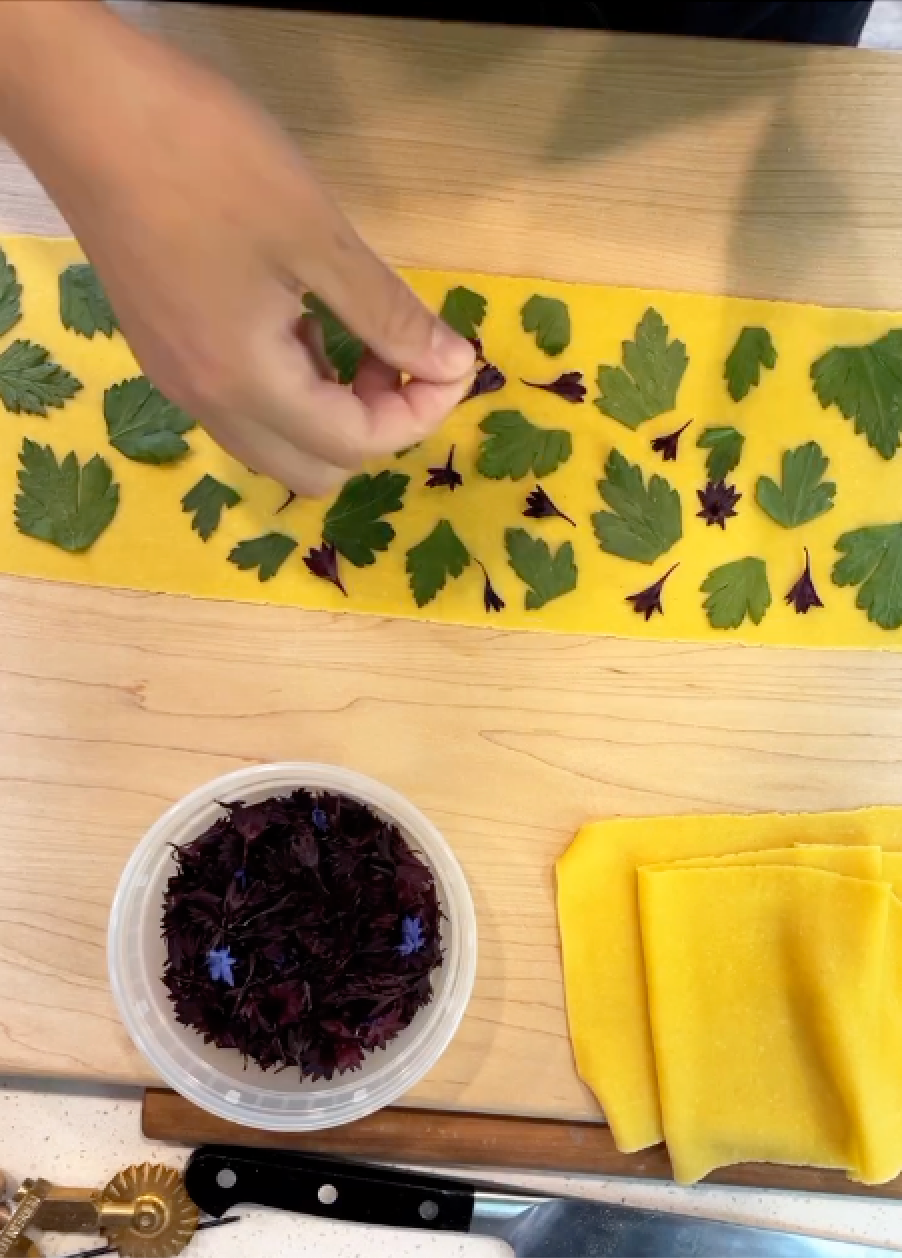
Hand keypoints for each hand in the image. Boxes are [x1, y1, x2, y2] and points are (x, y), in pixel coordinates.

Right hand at [0, 3, 474, 494]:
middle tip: (400, 357)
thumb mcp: (315, 236)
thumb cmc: (206, 160)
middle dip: (376, 428)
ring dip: (332, 413)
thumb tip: (453, 366)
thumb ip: (388, 315)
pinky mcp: (167, 353)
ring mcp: (180, 382)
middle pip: (315, 470)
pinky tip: (301, 321)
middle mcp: (209, 402)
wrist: (85, 109)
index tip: (455, 358)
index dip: (422, 412)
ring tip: (355, 336)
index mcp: (246, 382)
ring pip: (276, 445)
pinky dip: (291, 389)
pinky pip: (243, 407)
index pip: (356, 443)